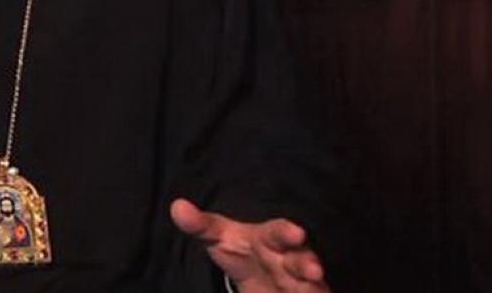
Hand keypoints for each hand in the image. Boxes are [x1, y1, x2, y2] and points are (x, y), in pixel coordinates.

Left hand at [170, 198, 329, 291]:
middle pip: (302, 259)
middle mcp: (291, 259)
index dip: (286, 233)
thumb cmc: (243, 251)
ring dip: (312, 284)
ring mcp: (301, 283)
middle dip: (306, 263)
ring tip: (314, 284)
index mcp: (269, 240)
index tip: (296, 233)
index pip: (278, 233)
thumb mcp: (221, 238)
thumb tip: (177, 206)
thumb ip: (200, 225)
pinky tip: (314, 292)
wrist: (266, 277)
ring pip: (312, 285)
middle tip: (313, 268)